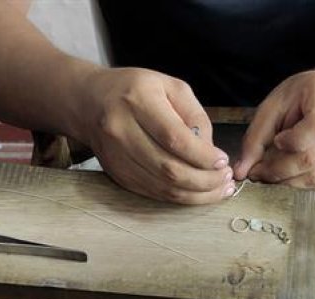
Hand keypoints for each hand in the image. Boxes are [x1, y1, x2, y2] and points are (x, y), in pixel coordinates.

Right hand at [75, 67, 234, 203]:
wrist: (89, 102)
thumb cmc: (136, 90)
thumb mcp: (170, 87)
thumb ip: (194, 115)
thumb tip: (211, 152)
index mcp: (138, 101)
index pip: (174, 138)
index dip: (202, 156)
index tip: (223, 161)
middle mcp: (121, 130)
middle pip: (168, 168)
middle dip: (204, 180)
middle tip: (225, 179)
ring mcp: (116, 156)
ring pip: (162, 187)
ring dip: (196, 194)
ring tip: (218, 189)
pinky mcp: (116, 174)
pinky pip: (153, 193)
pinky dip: (179, 197)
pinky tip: (198, 193)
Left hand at [234, 71, 314, 189]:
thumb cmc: (301, 97)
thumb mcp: (273, 106)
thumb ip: (255, 138)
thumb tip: (241, 172)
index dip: (291, 142)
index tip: (276, 141)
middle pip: (313, 159)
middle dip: (279, 171)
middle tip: (259, 172)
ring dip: (289, 182)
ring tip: (272, 174)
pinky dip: (303, 184)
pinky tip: (290, 175)